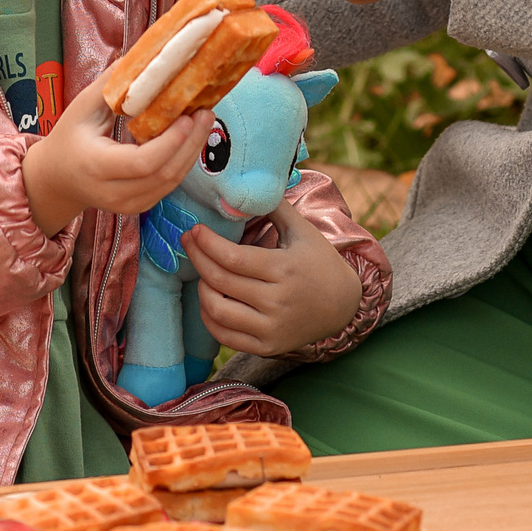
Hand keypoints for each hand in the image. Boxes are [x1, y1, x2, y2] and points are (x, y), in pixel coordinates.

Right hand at [22, 82, 207, 235]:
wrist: (56, 179)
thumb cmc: (68, 138)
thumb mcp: (81, 108)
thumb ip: (110, 85)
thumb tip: (140, 57)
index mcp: (96, 166)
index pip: (142, 162)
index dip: (170, 142)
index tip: (186, 115)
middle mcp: (113, 192)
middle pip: (163, 174)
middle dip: (190, 143)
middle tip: (205, 112)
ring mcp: (127, 205)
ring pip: (171, 183)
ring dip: (191, 151)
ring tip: (203, 120)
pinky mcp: (138, 207)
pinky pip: (167, 186)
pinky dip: (182, 161)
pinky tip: (190, 138)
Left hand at [187, 202, 363, 356]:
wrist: (343, 306)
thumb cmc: (319, 262)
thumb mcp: (303, 230)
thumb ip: (274, 206)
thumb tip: (246, 183)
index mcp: (284, 269)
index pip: (232, 257)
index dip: (207, 243)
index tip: (195, 230)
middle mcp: (277, 301)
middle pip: (220, 280)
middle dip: (197, 258)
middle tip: (188, 243)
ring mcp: (271, 327)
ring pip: (218, 310)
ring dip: (202, 289)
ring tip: (202, 272)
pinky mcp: (267, 347)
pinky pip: (225, 336)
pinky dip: (210, 317)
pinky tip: (209, 299)